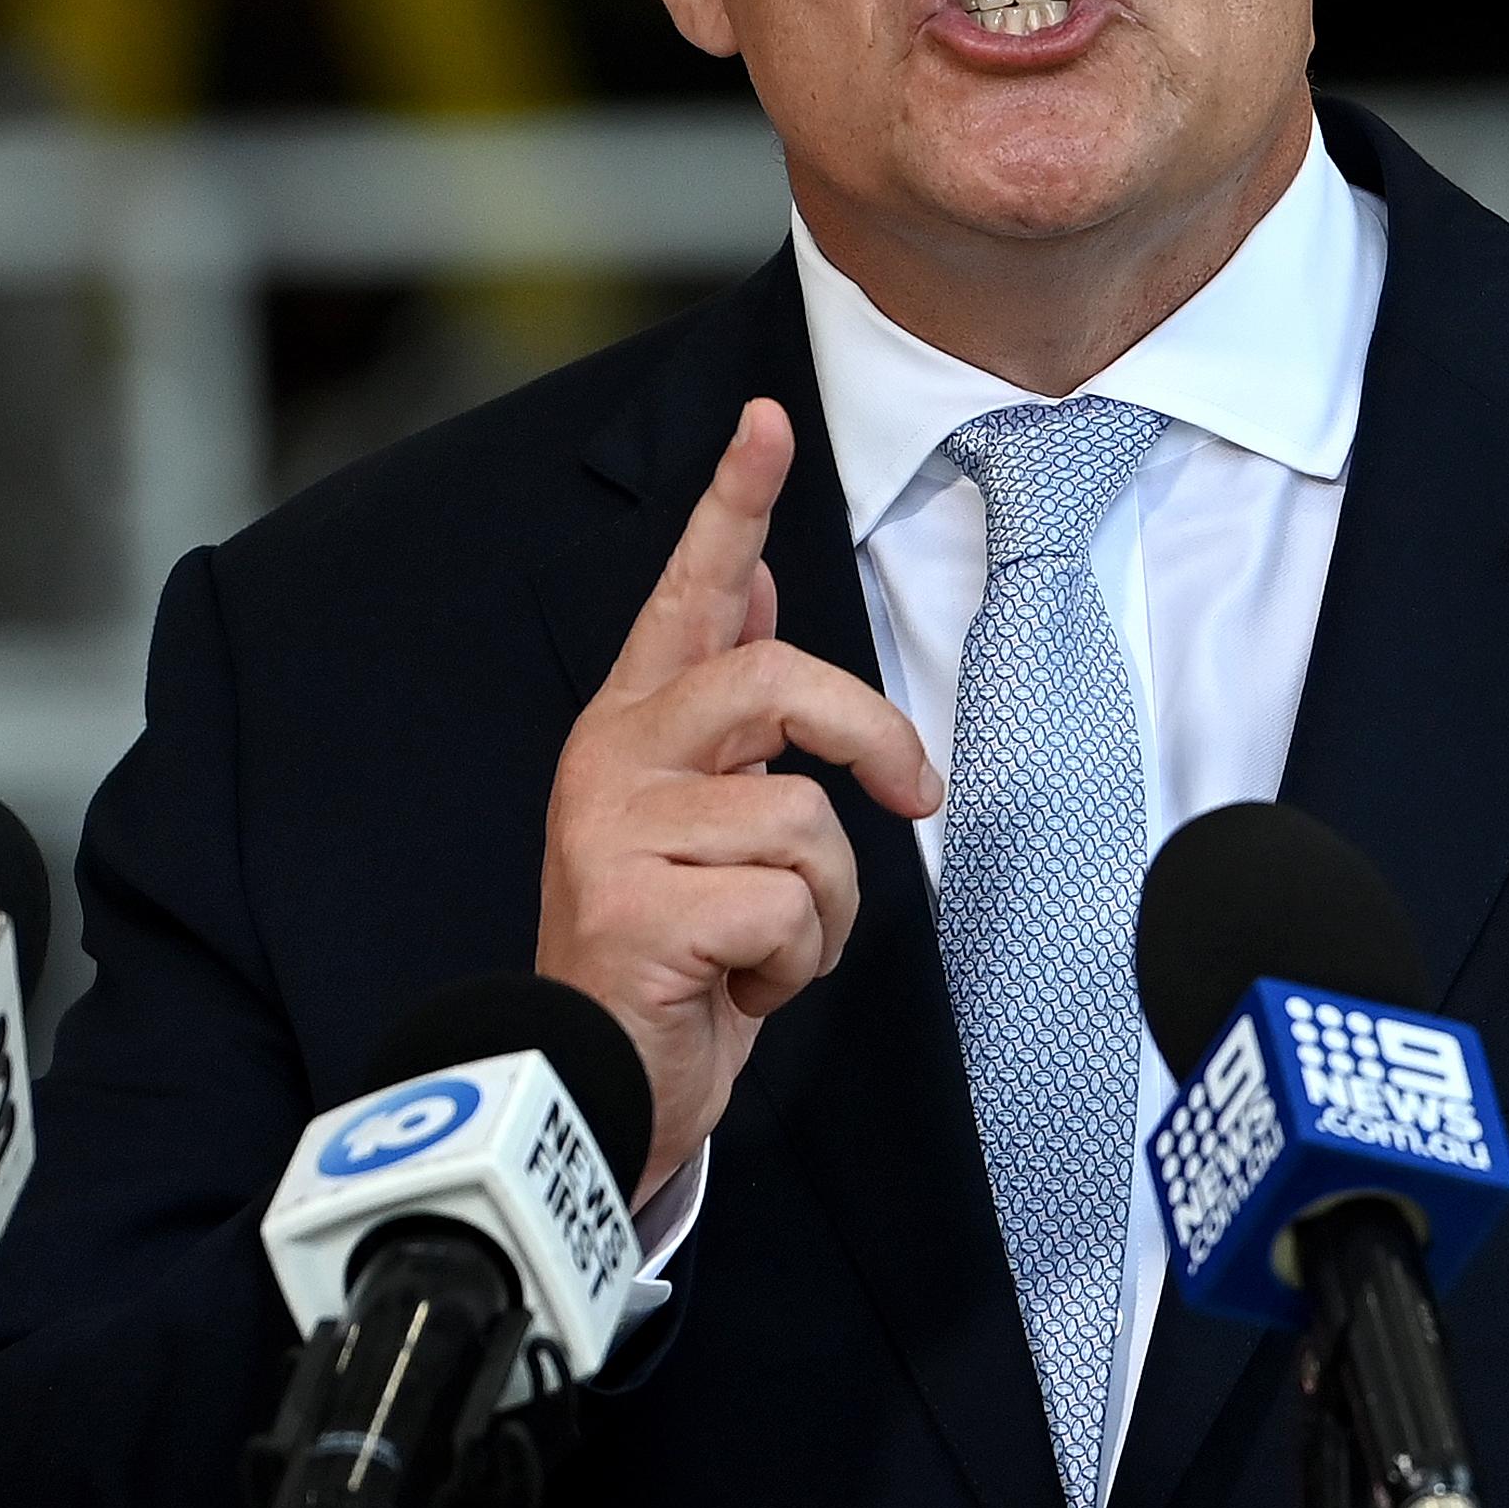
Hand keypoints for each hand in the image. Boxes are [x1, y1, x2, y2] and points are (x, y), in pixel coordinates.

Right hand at [539, 399, 938, 1192]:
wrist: (594, 1084)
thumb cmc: (673, 955)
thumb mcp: (707, 818)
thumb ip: (728, 710)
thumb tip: (762, 581)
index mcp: (634, 728)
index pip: (688, 595)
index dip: (731, 506)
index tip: (767, 423)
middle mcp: (612, 760)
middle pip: (775, 681)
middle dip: (868, 732)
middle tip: (914, 792)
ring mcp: (614, 832)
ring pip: (803, 819)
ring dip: (827, 907)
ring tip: (769, 946)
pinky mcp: (635, 909)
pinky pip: (790, 908)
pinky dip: (798, 963)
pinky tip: (738, 988)